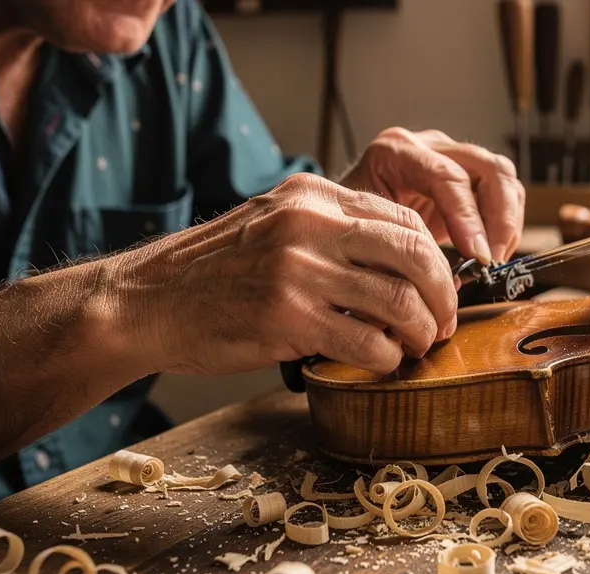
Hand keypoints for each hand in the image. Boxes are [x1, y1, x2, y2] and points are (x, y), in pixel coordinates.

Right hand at [113, 173, 457, 375]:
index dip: (435, 258)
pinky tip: (382, 362)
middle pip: (415, 255)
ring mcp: (300, 270)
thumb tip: (398, 264)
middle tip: (444, 322)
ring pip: (400, 301)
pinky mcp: (289, 319)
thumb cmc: (211, 271)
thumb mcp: (271, 224)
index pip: (403, 218)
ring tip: (418, 346)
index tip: (440, 286)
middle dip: (443, 295)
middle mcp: (310, 225)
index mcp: (312, 196)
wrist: (145, 301)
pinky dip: (387, 357)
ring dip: (422, 332)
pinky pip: (368, 342)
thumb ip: (329, 231)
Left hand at [339, 128, 525, 264]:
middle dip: (499, 219)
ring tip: (492, 262)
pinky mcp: (466, 175)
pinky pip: (503, 192)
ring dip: (507, 223)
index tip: (478, 256)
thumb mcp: (358, 233)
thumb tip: (436, 284)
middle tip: (491, 262)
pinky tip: (491, 254)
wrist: (343, 214)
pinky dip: (505, 225)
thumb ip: (393, 253)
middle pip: (486, 168)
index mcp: (394, 152)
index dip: (467, 218)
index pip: (446, 177)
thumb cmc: (345, 225)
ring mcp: (451, 156)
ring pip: (502, 177)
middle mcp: (428, 146)